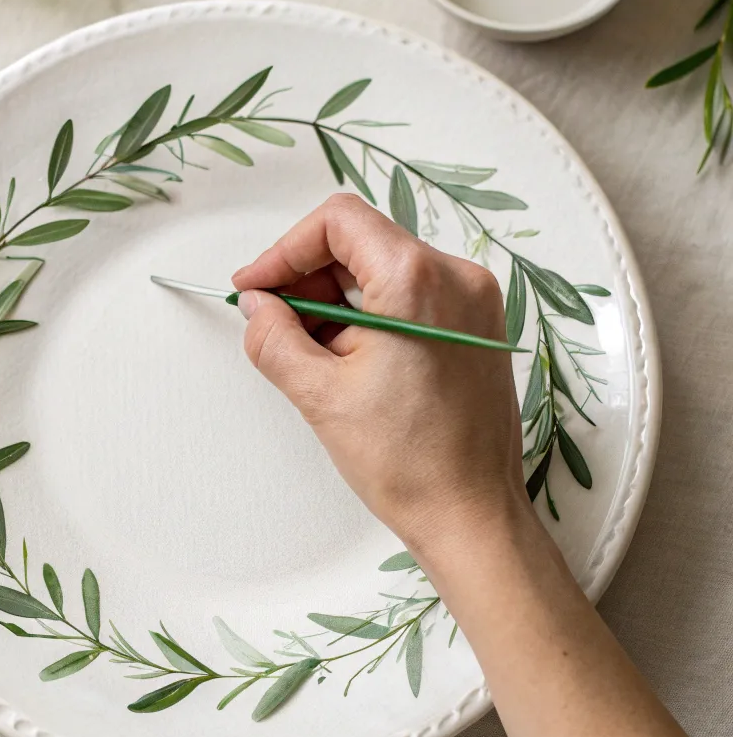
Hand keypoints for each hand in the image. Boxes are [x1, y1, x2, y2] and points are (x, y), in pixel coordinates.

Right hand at [232, 194, 533, 563]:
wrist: (471, 515)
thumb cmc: (411, 463)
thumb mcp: (319, 394)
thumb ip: (274, 337)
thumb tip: (258, 306)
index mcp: (418, 281)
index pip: (338, 222)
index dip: (285, 250)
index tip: (257, 288)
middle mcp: (457, 278)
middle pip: (362, 243)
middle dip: (309, 279)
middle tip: (275, 325)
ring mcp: (475, 301)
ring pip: (385, 271)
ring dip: (338, 301)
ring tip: (315, 357)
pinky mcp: (479, 326)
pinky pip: (413, 297)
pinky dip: (372, 316)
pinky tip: (350, 363)